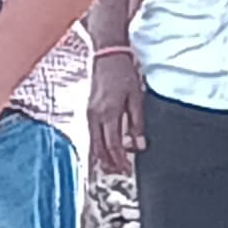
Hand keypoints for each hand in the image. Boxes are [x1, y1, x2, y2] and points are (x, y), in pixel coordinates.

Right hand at [88, 51, 146, 175]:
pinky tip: (105, 150)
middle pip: (99, 147)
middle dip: (109, 162)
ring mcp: (89, 112)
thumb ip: (137, 123)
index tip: (127, 169)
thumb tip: (139, 146)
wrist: (107, 54)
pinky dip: (98, 145)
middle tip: (121, 172)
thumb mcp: (136, 97)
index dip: (120, 159)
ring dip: (102, 156)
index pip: (112, 144)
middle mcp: (95, 115)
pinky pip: (92, 133)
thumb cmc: (122, 72)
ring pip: (93, 142)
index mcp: (107, 113)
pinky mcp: (89, 109)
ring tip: (113, 166)